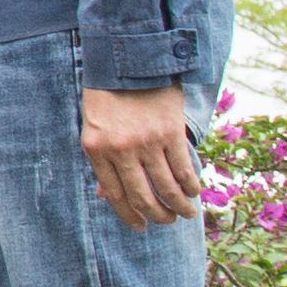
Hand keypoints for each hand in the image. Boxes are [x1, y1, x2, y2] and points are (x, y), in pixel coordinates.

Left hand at [82, 83, 200, 227]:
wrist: (130, 60)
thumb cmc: (108, 96)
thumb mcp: (94, 127)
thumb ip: (102, 161)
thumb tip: (107, 196)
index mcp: (96, 150)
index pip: (115, 195)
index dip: (129, 216)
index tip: (140, 227)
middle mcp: (121, 149)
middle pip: (142, 197)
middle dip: (158, 216)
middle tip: (167, 221)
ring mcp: (147, 142)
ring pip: (167, 188)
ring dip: (179, 207)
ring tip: (185, 213)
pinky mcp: (170, 132)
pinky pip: (183, 169)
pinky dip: (190, 186)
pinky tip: (193, 192)